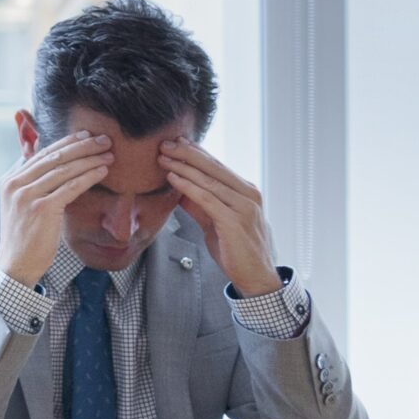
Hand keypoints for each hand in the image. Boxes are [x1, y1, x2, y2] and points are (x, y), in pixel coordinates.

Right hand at [0, 132, 114, 287]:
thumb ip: (33, 186)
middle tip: (104, 140)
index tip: (85, 136)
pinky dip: (88, 177)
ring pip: (64, 170)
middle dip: (82, 146)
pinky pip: (70, 187)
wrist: (16, 264)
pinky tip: (102, 171)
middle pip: (54, 158)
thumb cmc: (24, 237)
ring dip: (90, 159)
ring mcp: (27, 196)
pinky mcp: (42, 209)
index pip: (42, 154)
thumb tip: (53, 167)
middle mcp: (16, 185)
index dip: (66, 143)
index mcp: (11, 181)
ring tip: (109, 155)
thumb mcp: (22, 206)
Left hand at [160, 139, 282, 296]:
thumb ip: (201, 206)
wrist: (255, 276)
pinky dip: (188, 186)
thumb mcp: (215, 222)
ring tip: (163, 158)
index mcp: (246, 192)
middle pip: (213, 168)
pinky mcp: (234, 221)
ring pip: (209, 181)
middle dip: (186, 153)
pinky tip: (172, 178)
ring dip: (183, 167)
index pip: (218, 166)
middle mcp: (248, 195)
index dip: (196, 152)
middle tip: (164, 143)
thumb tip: (181, 191)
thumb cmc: (236, 249)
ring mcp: (243, 207)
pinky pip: (207, 199)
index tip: (176, 142)